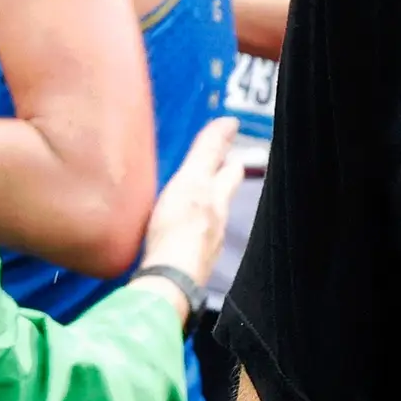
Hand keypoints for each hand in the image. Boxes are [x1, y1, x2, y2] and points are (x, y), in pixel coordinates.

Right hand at [138, 119, 254, 292]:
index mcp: (215, 198)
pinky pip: (196, 242)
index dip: (228, 157)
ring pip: (213, 220)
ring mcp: (206, 246)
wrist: (169, 278)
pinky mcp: (192, 264)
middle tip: (217, 168)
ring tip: (195, 201)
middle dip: (223, 181)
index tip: (230, 143)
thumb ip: (208, 151)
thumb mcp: (190, 180)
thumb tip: (231, 122)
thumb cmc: (178, 227)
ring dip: (207, 208)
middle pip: (224, 196)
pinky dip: (193, 233)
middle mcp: (216, 222)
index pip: (229, 171)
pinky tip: (180, 236)